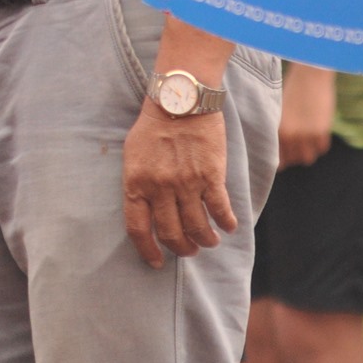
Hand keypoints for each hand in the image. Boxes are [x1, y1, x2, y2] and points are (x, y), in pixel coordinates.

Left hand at [124, 104, 237, 267]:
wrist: (180, 100)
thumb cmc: (153, 126)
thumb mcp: (132, 155)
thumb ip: (137, 183)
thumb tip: (144, 211)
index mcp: (135, 183)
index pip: (138, 229)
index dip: (147, 251)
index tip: (157, 262)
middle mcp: (159, 187)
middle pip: (171, 233)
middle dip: (181, 249)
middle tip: (189, 251)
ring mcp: (185, 183)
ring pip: (197, 227)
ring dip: (205, 240)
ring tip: (209, 241)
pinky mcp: (210, 175)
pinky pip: (219, 209)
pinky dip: (226, 223)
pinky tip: (229, 226)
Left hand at [277, 63, 335, 168]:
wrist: (310, 74)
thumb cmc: (293, 88)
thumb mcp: (281, 110)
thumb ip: (281, 129)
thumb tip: (282, 147)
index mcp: (278, 129)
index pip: (279, 157)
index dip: (282, 160)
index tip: (285, 159)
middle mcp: (291, 135)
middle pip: (294, 159)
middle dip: (295, 155)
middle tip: (298, 147)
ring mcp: (307, 134)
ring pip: (308, 158)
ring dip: (308, 151)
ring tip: (307, 141)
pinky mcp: (322, 131)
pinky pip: (322, 148)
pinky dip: (320, 144)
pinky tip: (317, 132)